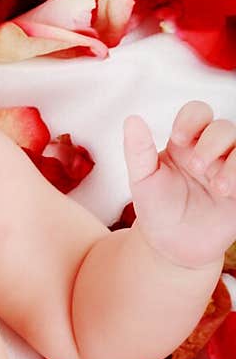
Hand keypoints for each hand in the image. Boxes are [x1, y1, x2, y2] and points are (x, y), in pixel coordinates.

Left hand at [123, 101, 235, 269]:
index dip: (192, 119)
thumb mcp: (143, 180)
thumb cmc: (157, 208)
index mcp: (187, 142)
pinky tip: (230, 192)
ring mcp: (229, 169)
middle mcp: (212, 151)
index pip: (197, 113)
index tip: (179, 139)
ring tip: (218, 187)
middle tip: (197, 167)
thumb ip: (138, 151)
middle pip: (223, 128)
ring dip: (234, 162)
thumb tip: (132, 120)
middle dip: (212, 143)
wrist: (173, 245)